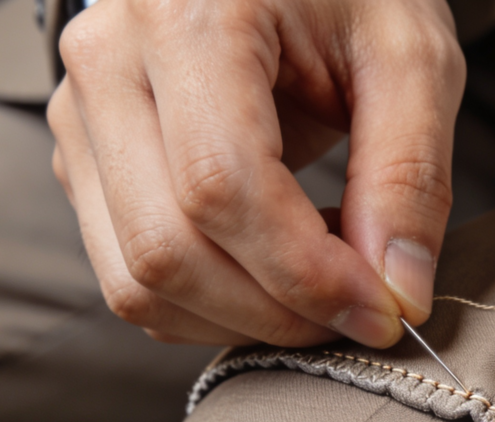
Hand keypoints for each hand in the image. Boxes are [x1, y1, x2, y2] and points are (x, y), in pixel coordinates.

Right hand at [47, 0, 463, 345]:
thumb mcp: (411, 57)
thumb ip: (410, 175)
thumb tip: (398, 293)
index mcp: (187, 13)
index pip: (222, 188)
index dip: (306, 274)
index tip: (381, 309)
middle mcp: (109, 61)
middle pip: (164, 249)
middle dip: (274, 313)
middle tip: (358, 312)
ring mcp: (83, 115)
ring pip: (134, 280)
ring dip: (238, 319)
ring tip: (318, 283)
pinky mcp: (85, 160)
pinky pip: (129, 273)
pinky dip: (208, 303)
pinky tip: (272, 269)